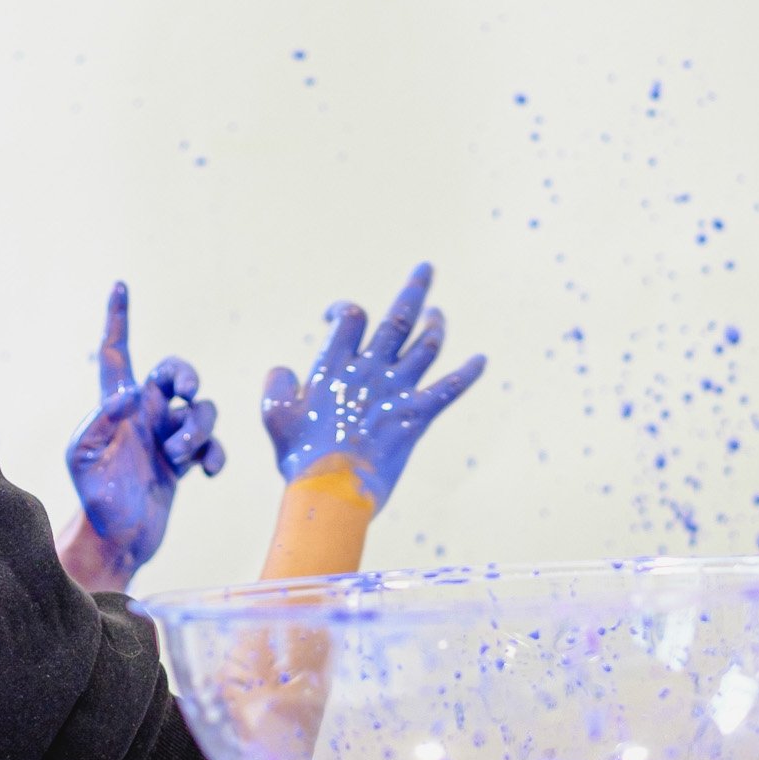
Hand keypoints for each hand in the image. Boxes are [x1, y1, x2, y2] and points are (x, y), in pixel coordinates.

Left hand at [62, 282, 223, 588]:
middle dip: (187, 374)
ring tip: (178, 457)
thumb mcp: (84, 455)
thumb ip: (102, 419)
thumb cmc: (95, 497)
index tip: (120, 285)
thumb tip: (133, 393)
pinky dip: (215, 454)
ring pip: (201, 410)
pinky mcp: (185, 462)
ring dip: (196, 429)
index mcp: (117, 405)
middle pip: (175, 372)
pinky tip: (206, 471)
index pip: (118, 351)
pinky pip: (213, 444)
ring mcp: (167, 437)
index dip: (118, 318)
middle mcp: (144, 415)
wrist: (117, 539)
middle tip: (186, 391)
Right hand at [260, 262, 484, 512]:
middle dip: (414, 290)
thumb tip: (286, 369)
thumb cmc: (301, 456)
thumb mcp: (275, 416)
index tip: (336, 318)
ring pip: (426, 347)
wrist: (332, 491)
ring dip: (436, 326)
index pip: (350, 316)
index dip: (344, 309)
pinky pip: (450, 389)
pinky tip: (482, 360)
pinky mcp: (417, 417)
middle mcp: (370, 370)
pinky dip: (468, 373)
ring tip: (439, 313)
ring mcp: (396, 391)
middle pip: (398, 318)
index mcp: (334, 366)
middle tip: (427, 268)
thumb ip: (278, 385)